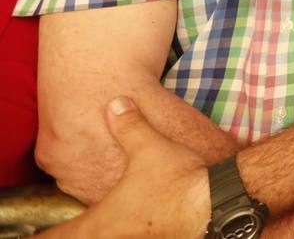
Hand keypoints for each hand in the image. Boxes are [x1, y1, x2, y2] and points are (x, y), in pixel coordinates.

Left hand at [46, 97, 209, 237]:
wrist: (215, 202)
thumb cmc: (177, 179)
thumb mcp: (149, 146)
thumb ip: (129, 126)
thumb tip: (116, 104)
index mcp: (99, 221)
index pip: (57, 237)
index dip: (42, 238)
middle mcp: (112, 237)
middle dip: (70, 234)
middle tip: (63, 229)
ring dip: (101, 231)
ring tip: (101, 222)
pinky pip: (131, 238)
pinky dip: (125, 231)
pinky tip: (136, 223)